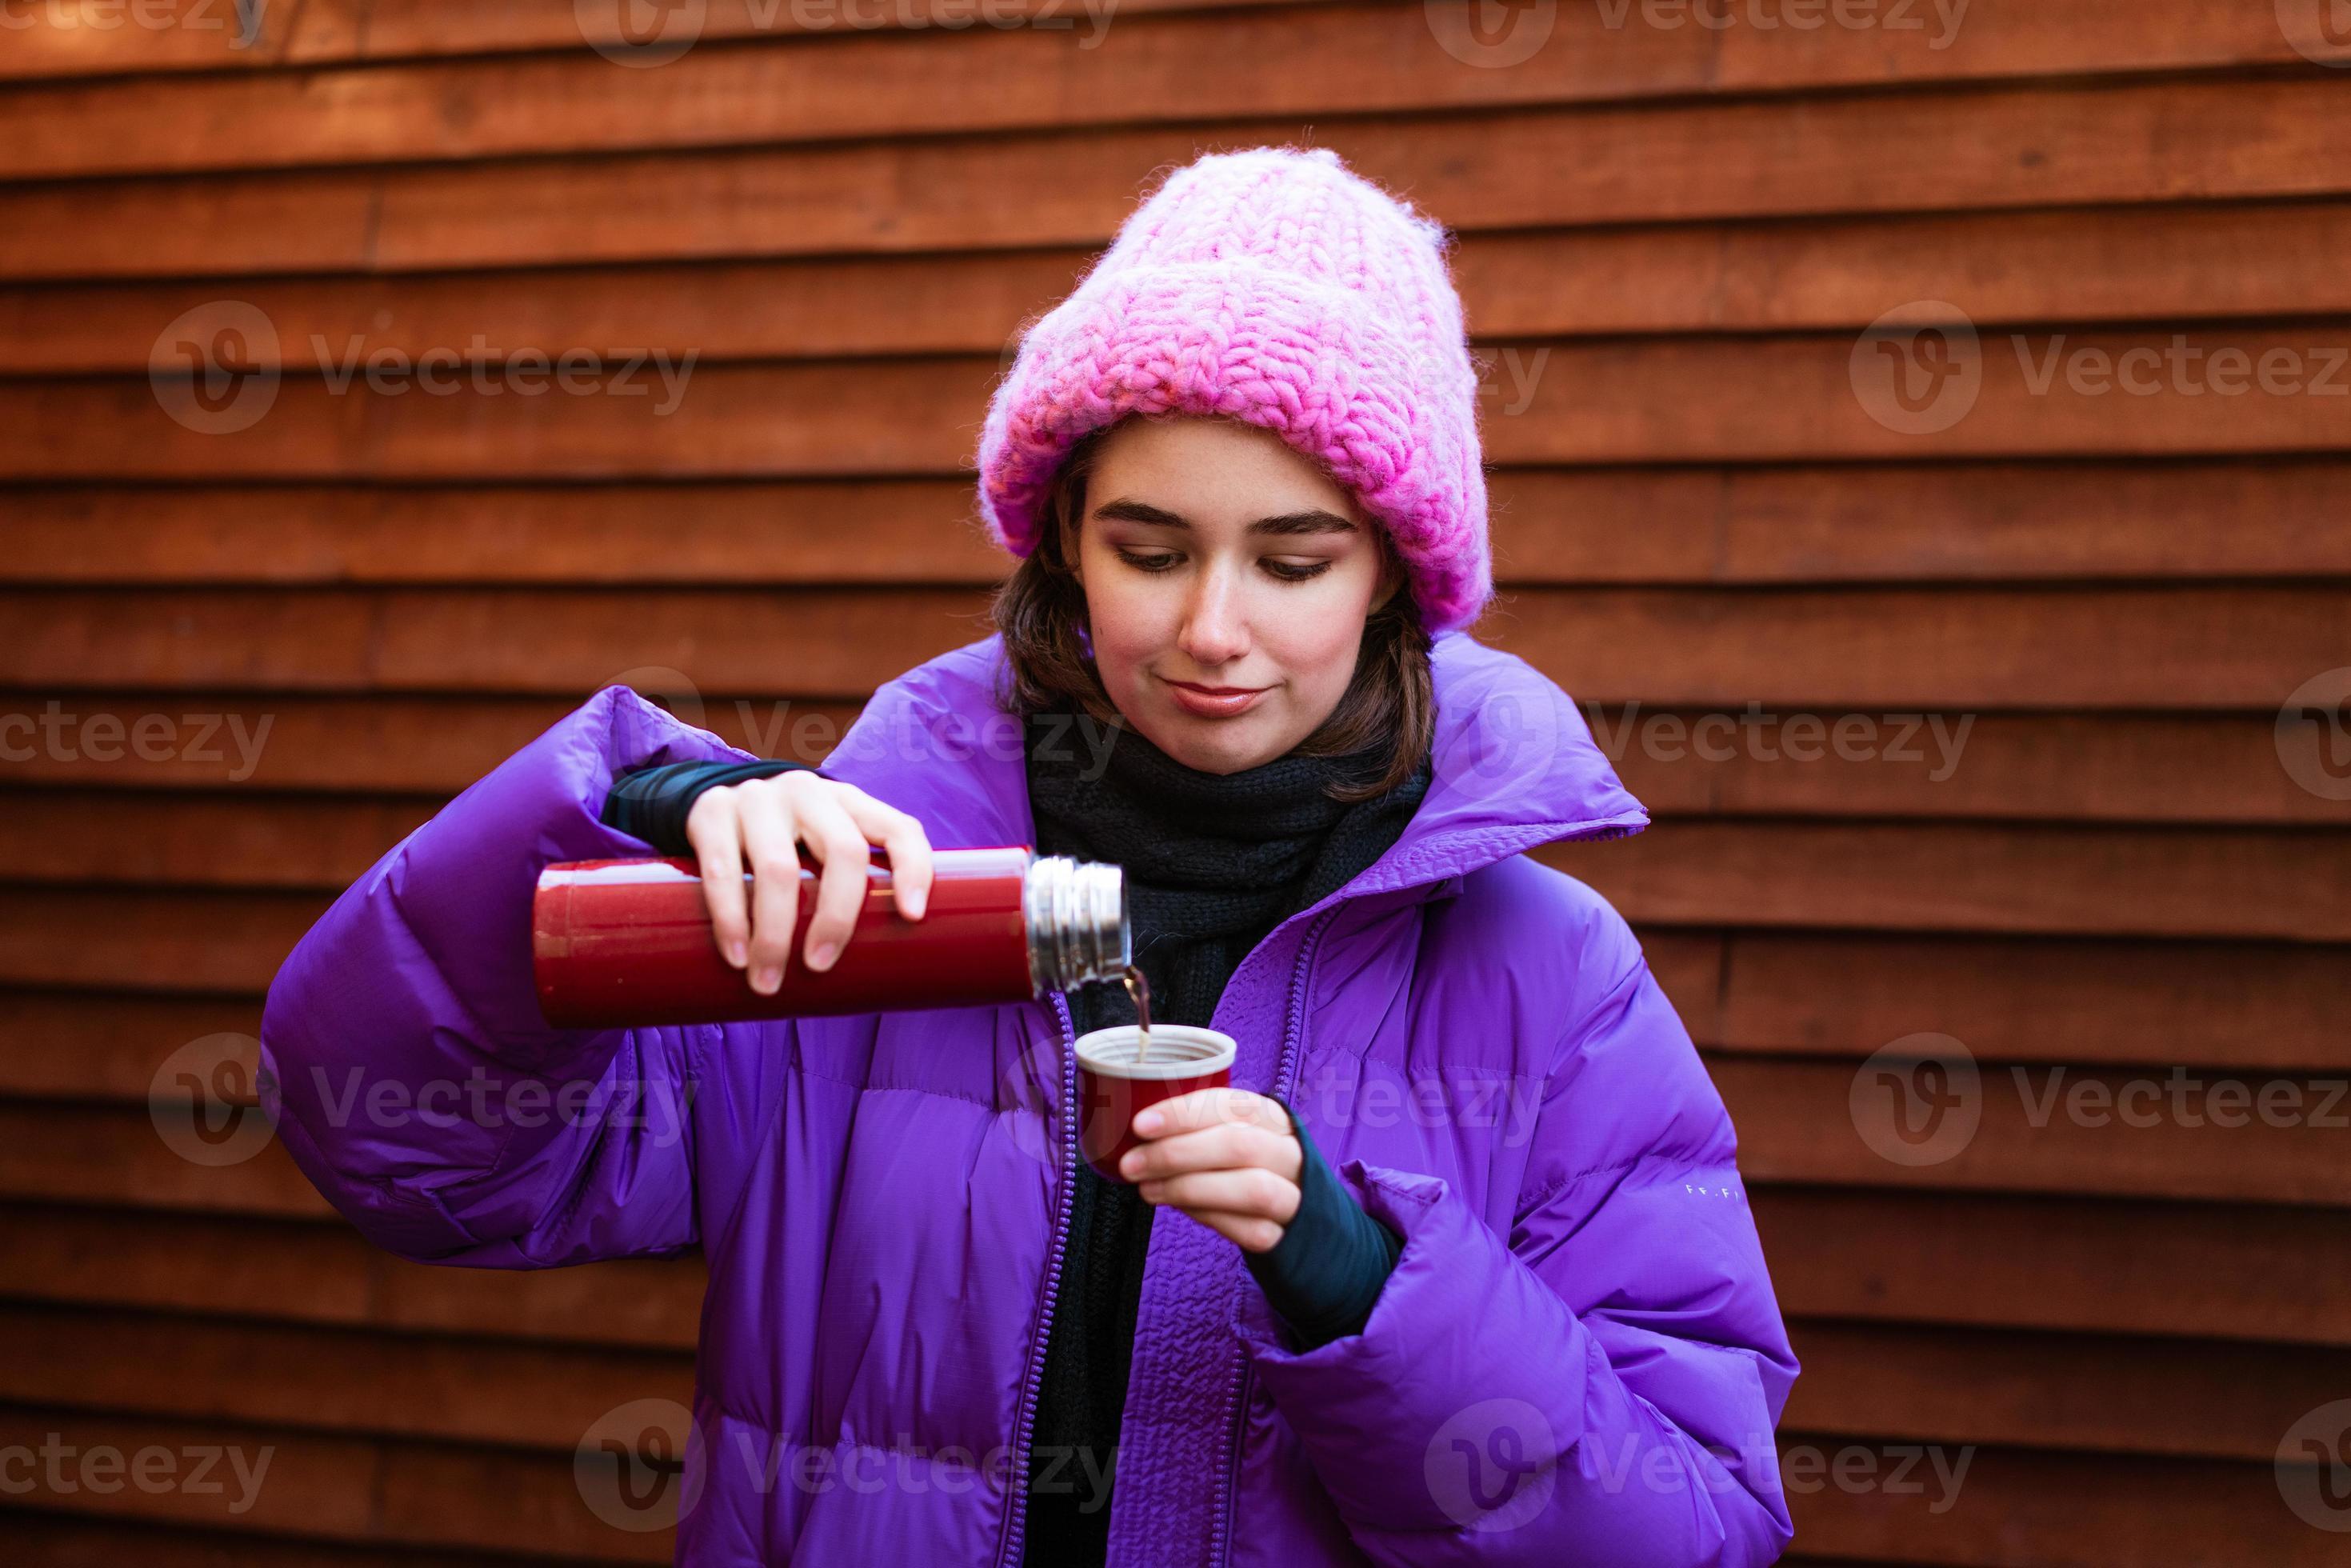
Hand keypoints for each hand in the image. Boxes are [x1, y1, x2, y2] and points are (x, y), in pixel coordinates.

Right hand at [683, 771, 932, 993]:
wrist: (708, 807)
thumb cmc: (783, 846)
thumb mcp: (820, 849)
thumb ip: (847, 886)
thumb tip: (880, 969)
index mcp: (848, 803)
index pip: (899, 828)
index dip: (914, 868)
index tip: (913, 916)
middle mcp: (808, 793)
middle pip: (843, 851)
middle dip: (837, 918)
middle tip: (820, 967)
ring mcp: (758, 798)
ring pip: (779, 869)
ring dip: (775, 935)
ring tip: (768, 980)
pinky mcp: (711, 812)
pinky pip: (723, 870)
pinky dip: (731, 919)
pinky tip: (737, 954)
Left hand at [1119, 1089, 1302, 1252]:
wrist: (1298, 1215)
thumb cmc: (1249, 1165)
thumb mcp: (1232, 1134)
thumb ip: (1197, 1129)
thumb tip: (1137, 1132)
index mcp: (1275, 1120)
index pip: (1233, 1105)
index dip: (1185, 1113)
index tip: (1141, 1124)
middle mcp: (1292, 1154)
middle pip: (1241, 1146)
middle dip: (1178, 1153)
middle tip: (1132, 1163)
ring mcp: (1295, 1196)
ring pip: (1253, 1189)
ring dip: (1191, 1188)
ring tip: (1147, 1189)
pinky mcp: (1285, 1236)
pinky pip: (1251, 1230)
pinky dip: (1210, 1218)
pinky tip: (1180, 1209)